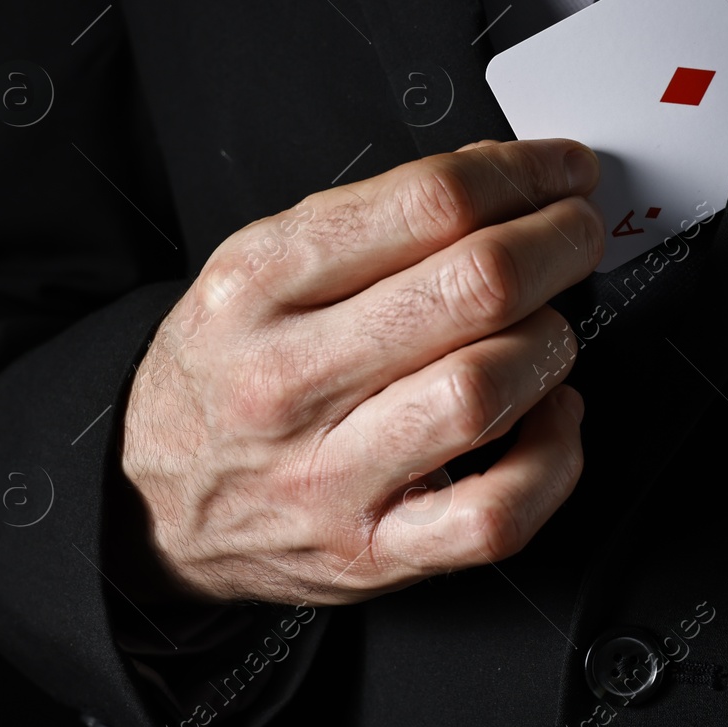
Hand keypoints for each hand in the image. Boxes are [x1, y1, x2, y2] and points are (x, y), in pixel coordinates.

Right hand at [116, 139, 603, 605]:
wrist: (150, 502)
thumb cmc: (227, 375)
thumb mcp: (259, 269)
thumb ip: (373, 219)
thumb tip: (502, 176)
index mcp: (258, 285)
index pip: (426, 205)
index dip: (521, 176)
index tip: (559, 173)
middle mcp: (288, 380)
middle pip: (472, 288)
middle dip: (557, 245)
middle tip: (576, 235)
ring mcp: (330, 475)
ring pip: (485, 392)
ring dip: (551, 345)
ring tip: (549, 330)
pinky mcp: (371, 552)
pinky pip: (494, 514)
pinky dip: (554, 459)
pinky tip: (551, 418)